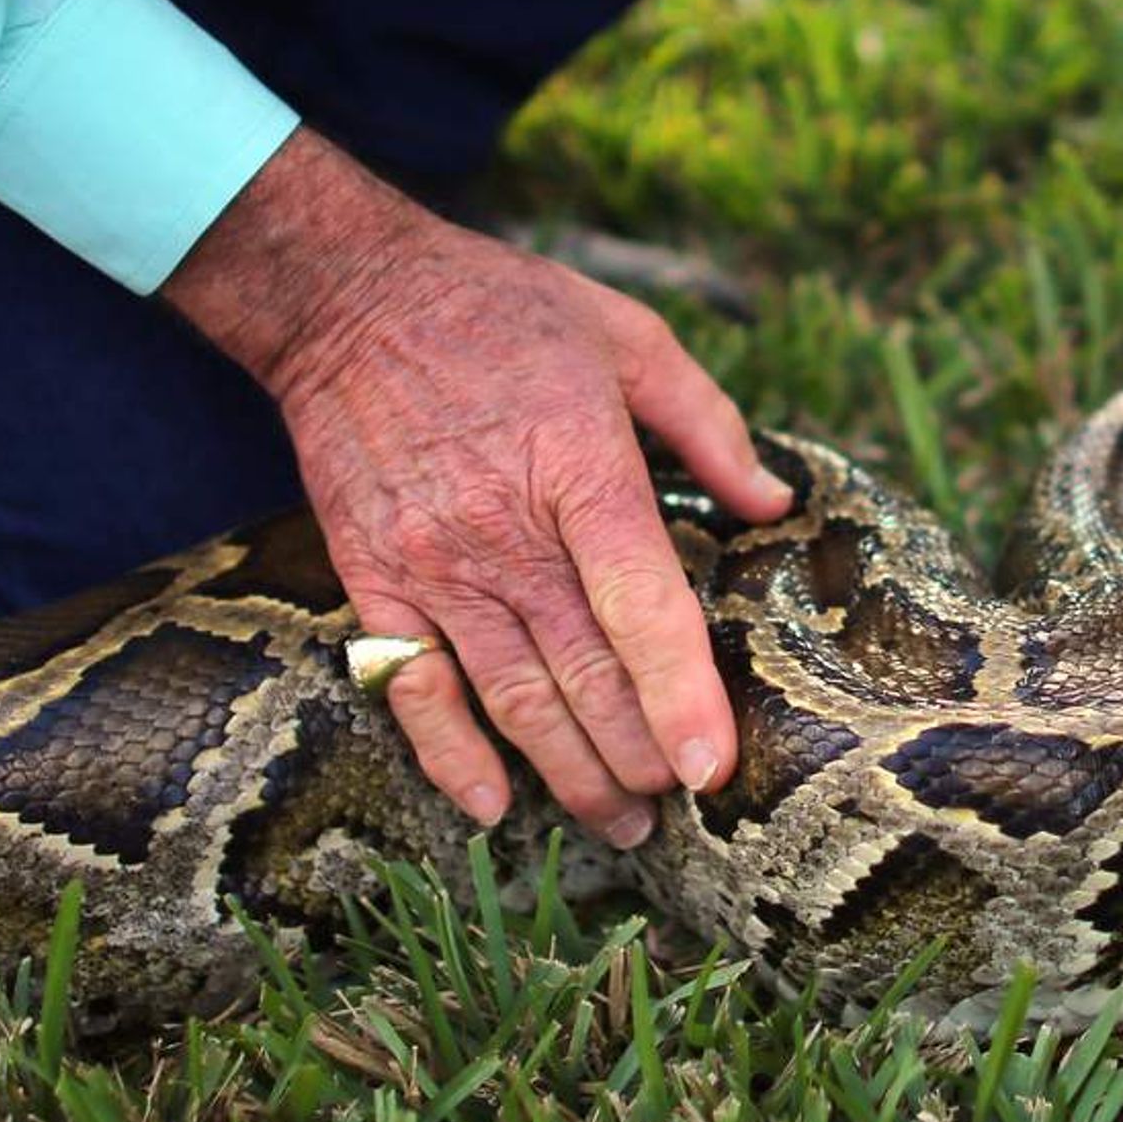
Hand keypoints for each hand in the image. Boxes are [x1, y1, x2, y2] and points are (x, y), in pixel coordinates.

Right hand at [163, 130, 792, 845]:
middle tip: (680, 804)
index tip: (714, 768)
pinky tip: (493, 806)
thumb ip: (709, 423)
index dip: (681, 697)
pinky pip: (412, 687)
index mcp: (581, 471)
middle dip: (639, 756)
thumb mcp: (628, 334)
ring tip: (620, 824)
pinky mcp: (374, 580)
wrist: (348, 298)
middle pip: (584, 674)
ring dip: (569, 774)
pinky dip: (450, 755)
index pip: (642, 609)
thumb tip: (774, 502)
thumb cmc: (503, 313)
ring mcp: (433, 565)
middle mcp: (505, 533)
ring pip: (512, 698)